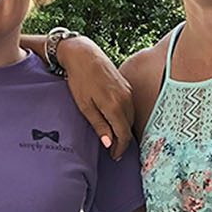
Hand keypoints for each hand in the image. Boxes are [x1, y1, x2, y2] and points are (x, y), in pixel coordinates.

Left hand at [56, 35, 134, 158]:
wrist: (84, 55)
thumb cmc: (80, 80)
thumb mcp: (85, 106)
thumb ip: (99, 125)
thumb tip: (109, 143)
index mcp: (115, 107)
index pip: (123, 135)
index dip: (119, 148)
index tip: (113, 156)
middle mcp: (126, 100)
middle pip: (129, 128)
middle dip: (122, 141)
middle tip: (113, 151)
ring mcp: (128, 92)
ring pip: (131, 118)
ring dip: (124, 130)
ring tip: (114, 139)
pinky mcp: (126, 86)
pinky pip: (130, 108)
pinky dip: (125, 118)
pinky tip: (116, 122)